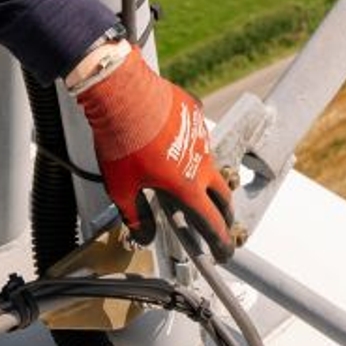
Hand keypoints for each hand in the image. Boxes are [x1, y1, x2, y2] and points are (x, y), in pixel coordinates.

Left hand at [73, 46, 237, 247]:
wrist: (124, 92)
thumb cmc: (122, 138)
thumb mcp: (120, 188)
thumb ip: (135, 217)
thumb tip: (145, 235)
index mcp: (187, 186)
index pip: (211, 222)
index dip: (220, 242)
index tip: (224, 252)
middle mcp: (201, 162)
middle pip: (223, 196)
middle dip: (224, 214)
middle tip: (218, 222)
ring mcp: (201, 136)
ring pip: (210, 163)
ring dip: (205, 177)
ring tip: (187, 183)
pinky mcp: (195, 115)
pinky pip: (197, 135)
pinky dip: (189, 146)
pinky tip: (169, 144)